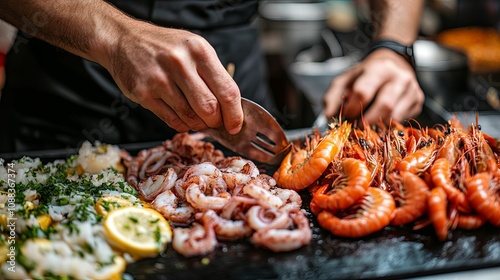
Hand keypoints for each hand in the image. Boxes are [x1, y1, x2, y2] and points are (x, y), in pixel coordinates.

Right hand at [103, 19, 242, 133]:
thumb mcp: (195, 49)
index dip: (235, 114)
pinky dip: (182, 124)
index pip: (227, 91)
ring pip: (190, 117)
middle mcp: (180, 63)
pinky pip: (172, 121)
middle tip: (214, 121)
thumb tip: (232, 109)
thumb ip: (214, 75)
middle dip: (216, 121)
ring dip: (198, 124)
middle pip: (209, 108)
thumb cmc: (166, 47)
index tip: (235, 125)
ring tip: (197, 116)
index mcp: (199, 51)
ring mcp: (159, 79)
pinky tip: (181, 115)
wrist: (125, 40)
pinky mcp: (144, 93)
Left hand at [323, 48, 423, 124]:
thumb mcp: (346, 79)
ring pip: (394, 116)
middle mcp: (399, 77)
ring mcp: (412, 89)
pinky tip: (381, 119)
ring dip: (377, 124)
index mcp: (379, 68)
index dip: (352, 108)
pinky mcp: (418, 100)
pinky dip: (388, 124)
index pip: (363, 92)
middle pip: (384, 106)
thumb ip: (333, 96)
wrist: (393, 62)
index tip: (347, 114)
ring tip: (367, 121)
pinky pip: (403, 120)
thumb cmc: (367, 74)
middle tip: (357, 124)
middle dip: (367, 120)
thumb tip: (328, 115)